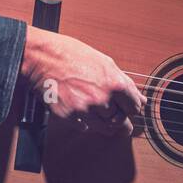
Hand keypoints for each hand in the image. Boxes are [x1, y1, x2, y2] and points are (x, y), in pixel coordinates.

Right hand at [19, 27, 144, 136]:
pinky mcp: (69, 117)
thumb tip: (139, 98)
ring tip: (97, 110)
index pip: (134, 108)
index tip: (128, 107)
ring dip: (104, 121)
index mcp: (114, 83)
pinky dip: (86, 122)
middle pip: (121, 120)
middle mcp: (102, 99)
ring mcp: (85, 110)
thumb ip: (125, 82)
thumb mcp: (104, 62)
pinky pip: (85, 128)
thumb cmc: (71, 54)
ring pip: (105, 128)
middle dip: (119, 117)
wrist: (42, 58)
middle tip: (114, 112)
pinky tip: (82, 110)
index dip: (132, 108)